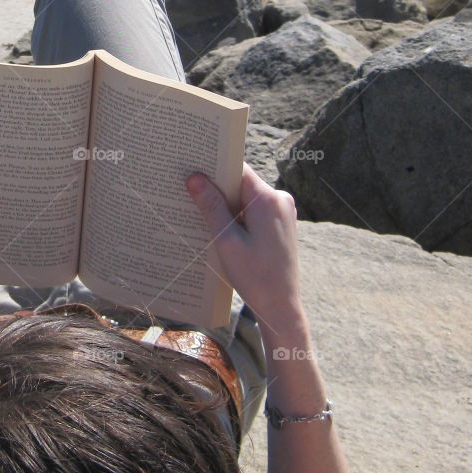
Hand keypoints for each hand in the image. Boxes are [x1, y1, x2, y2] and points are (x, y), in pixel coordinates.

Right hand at [186, 164, 301, 321]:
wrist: (281, 307)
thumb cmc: (255, 277)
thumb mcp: (227, 241)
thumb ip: (211, 206)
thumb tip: (194, 177)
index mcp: (268, 199)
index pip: (237, 169)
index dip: (214, 167)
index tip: (191, 166)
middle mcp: (280, 200)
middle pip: (241, 184)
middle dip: (216, 188)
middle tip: (188, 191)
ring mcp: (283, 213)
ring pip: (246, 198)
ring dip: (226, 205)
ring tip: (200, 213)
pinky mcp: (281, 225)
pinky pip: (255, 211)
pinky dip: (238, 216)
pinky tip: (220, 229)